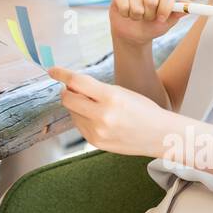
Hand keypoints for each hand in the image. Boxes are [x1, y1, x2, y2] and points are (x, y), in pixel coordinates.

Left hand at [48, 66, 174, 157]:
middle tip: (72, 88)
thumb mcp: (121, 92)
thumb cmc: (142, 109)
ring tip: (92, 104)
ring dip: (75, 105)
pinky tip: (95, 116)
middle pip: (68, 98)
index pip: (77, 82)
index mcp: (111, 97)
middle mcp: (102, 115)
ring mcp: (98, 131)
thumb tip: (70, 86)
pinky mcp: (95, 142)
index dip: (62, 74)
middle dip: (66, 91)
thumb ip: (95, 89)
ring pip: (72, 113)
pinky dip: (81, 118)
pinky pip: (79, 125)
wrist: (160, 135)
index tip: (52, 70)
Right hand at [110, 0, 183, 46]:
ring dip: (137, 16)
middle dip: (150, 15)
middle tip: (149, 17)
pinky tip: (127, 12)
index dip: (166, 5)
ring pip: (136, 5)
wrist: (134, 32)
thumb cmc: (153, 24)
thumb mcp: (168, 22)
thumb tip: (188, 5)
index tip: (162, 18)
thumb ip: (177, 13)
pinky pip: (123, 5)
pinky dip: (126, 14)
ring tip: (138, 15)